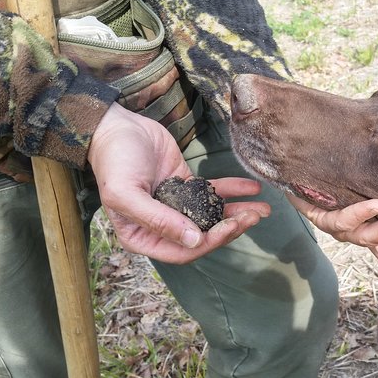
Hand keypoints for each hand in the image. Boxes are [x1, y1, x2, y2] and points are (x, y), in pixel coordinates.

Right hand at [88, 102, 269, 263]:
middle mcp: (162, 226)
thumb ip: (159, 220)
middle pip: (203, 235)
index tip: (230, 228)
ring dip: (238, 213)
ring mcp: (177, 205)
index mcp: (143, 236)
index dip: (209, 243)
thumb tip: (194, 241)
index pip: (183, 251)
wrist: (116, 127)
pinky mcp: (186, 185)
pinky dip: (233, 191)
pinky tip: (252, 189)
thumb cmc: (114, 162)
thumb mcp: (127, 194)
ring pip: (212, 215)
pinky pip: (213, 192)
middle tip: (254, 217)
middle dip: (230, 228)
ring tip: (263, 209)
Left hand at [287, 194, 377, 307]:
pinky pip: (343, 219)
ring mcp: (342, 231)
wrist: (299, 174)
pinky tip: (376, 204)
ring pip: (369, 237)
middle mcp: (360, 238)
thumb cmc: (339, 184)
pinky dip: (361, 212)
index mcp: (372, 237)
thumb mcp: (370, 191)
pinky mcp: (323, 219)